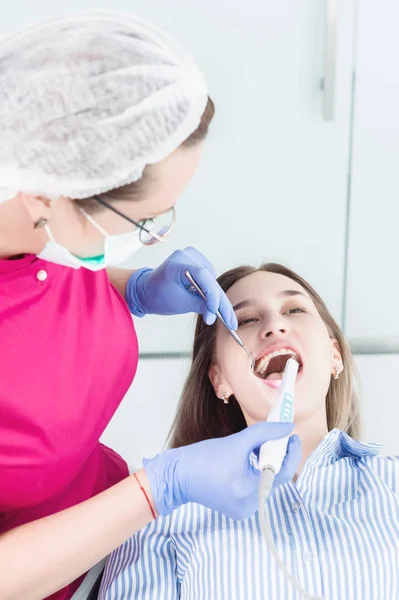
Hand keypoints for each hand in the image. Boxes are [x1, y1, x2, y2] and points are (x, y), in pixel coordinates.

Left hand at [126, 247, 236, 328]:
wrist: (146, 289)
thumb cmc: (158, 296)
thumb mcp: (179, 304)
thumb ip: (199, 305)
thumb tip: (216, 313)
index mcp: (177, 262)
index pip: (202, 275)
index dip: (212, 294)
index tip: (215, 312)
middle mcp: (186, 255)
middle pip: (210, 280)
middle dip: (220, 303)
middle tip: (230, 323)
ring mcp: (192, 256)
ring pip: (212, 281)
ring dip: (217, 298)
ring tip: (222, 317)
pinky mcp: (196, 261)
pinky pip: (210, 278)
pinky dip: (212, 292)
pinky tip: (211, 304)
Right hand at [143, 422, 300, 519]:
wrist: (179, 476)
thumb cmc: (203, 458)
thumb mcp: (236, 441)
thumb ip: (264, 433)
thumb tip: (286, 427)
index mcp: (248, 490)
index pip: (283, 472)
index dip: (291, 452)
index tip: (291, 435)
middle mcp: (249, 505)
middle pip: (276, 478)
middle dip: (279, 456)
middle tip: (279, 437)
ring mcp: (244, 510)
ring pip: (267, 484)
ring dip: (268, 465)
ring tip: (261, 448)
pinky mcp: (239, 509)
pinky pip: (257, 490)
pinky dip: (258, 475)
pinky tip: (251, 461)